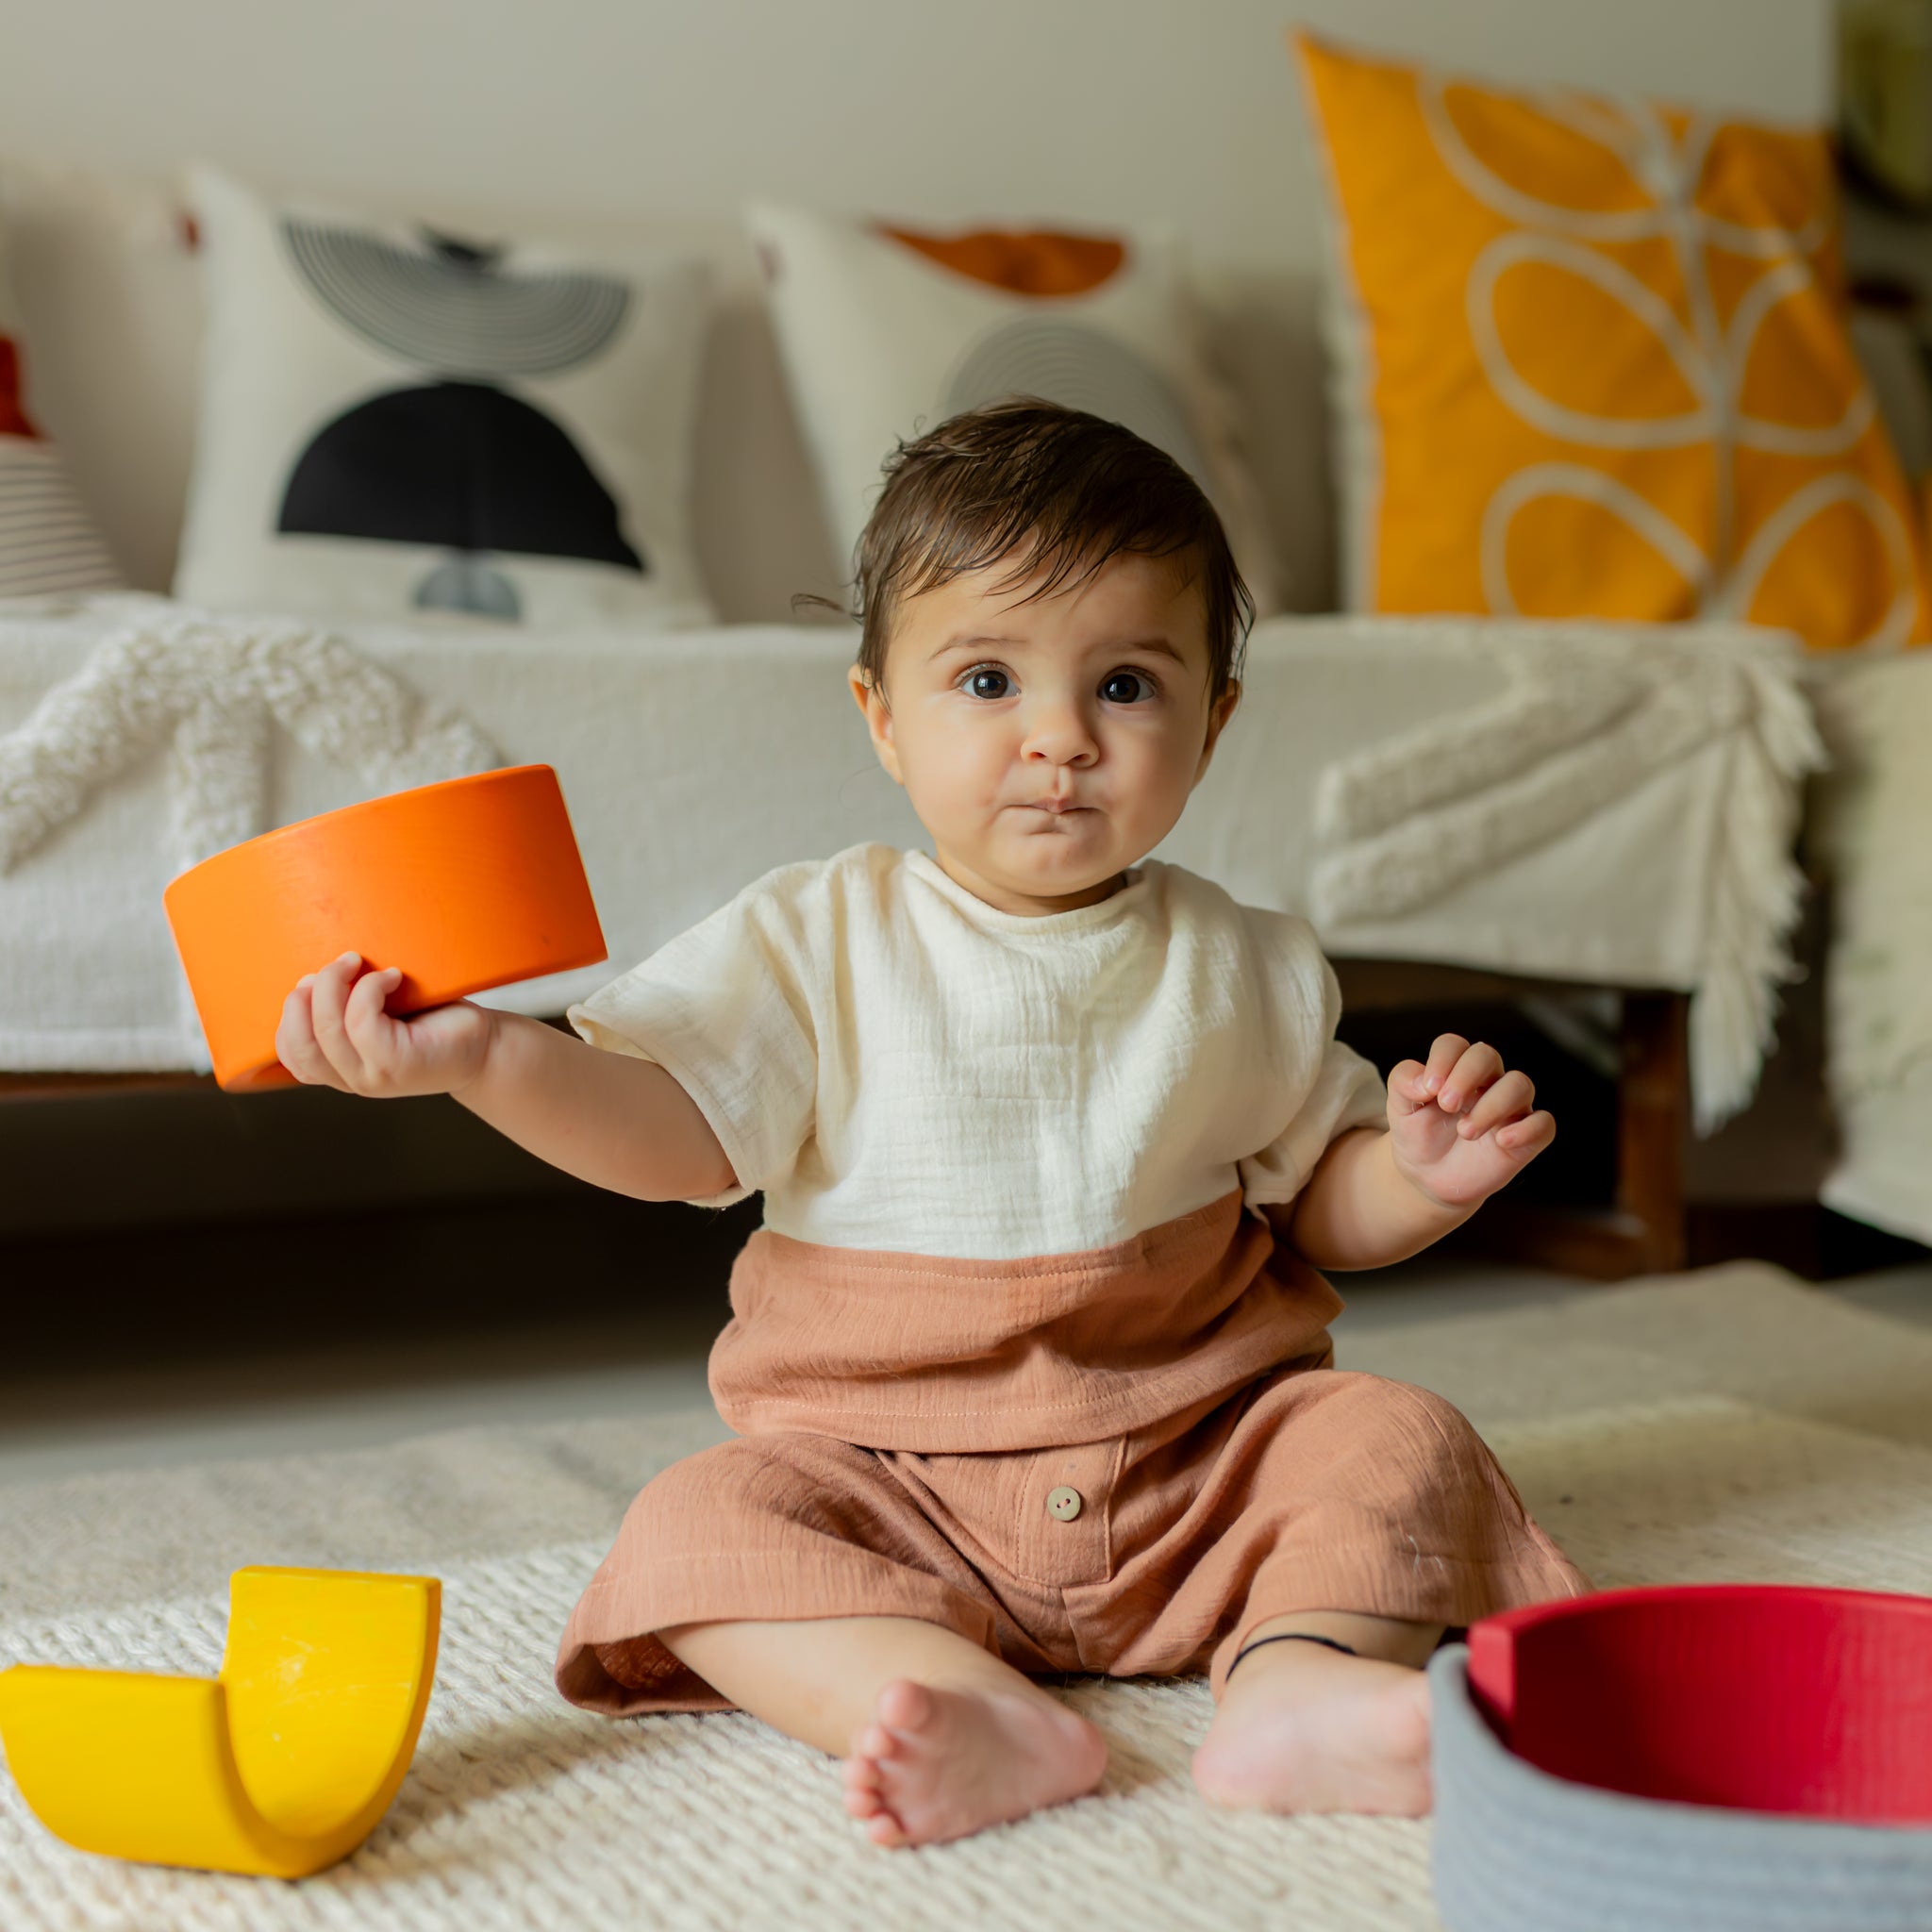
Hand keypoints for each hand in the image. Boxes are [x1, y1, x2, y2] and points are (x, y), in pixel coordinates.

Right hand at [275, 951, 497, 1097]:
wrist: (486, 1046)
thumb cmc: (433, 1021)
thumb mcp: (381, 1014)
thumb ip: (344, 1008)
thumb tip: (311, 978)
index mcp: (343, 1070)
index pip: (292, 1056)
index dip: (289, 1017)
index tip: (312, 982)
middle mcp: (354, 1080)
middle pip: (302, 1040)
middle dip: (307, 994)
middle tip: (339, 963)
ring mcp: (374, 1078)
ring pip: (327, 1028)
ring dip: (334, 983)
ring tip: (356, 960)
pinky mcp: (397, 1065)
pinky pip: (362, 1021)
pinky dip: (369, 989)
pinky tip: (394, 977)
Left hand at [1385, 1032, 1554, 1210]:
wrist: (1428, 1177)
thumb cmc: (1417, 1134)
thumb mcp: (1399, 1108)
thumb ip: (1403, 1082)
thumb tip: (1424, 1080)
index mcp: (1454, 1069)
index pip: (1454, 1045)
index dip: (1442, 1060)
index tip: (1427, 1089)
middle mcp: (1486, 1082)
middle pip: (1487, 1055)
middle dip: (1466, 1075)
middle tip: (1447, 1105)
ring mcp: (1509, 1108)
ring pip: (1520, 1084)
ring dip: (1492, 1105)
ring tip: (1465, 1131)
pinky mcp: (1525, 1137)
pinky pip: (1544, 1124)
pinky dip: (1528, 1129)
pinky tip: (1502, 1140)